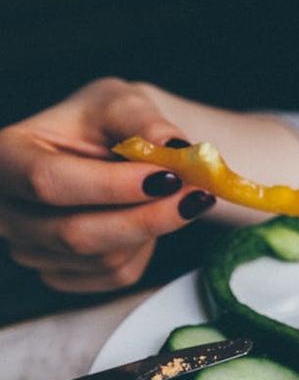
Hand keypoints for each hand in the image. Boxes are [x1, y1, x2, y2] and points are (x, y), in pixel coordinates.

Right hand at [0, 78, 215, 291]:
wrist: (109, 148)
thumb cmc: (105, 121)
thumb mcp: (121, 103)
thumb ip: (144, 122)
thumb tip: (176, 145)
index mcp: (5, 156)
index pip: (49, 182)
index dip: (112, 186)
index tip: (170, 177)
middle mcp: (7, 209)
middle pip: (76, 234)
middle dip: (147, 217)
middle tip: (198, 195)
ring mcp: (30, 248)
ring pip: (104, 259)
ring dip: (153, 231)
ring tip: (175, 197)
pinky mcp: (62, 274)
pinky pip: (116, 276)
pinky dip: (145, 250)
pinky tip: (148, 220)